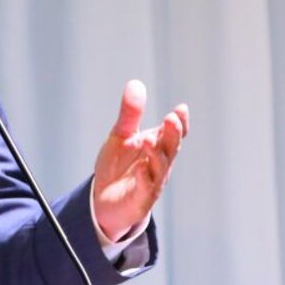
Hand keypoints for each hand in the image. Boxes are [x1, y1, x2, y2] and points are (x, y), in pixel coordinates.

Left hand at [91, 80, 188, 242]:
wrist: (102, 200)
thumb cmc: (117, 167)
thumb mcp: (120, 136)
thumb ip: (129, 114)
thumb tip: (136, 84)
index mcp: (156, 146)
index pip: (173, 133)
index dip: (180, 122)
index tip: (181, 109)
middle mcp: (159, 163)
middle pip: (171, 147)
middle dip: (172, 134)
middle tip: (171, 119)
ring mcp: (152, 181)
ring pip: (161, 167)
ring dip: (157, 154)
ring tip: (149, 139)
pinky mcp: (141, 199)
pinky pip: (146, 189)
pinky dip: (145, 179)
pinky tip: (141, 169)